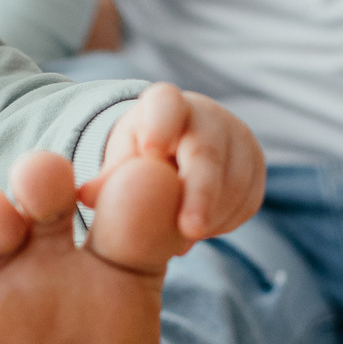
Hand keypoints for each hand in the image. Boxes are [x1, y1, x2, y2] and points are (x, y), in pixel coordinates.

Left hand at [87, 82, 264, 243]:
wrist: (178, 149)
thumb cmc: (141, 154)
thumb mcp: (122, 159)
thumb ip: (109, 178)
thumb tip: (87, 196)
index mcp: (165, 105)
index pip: (166, 105)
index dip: (161, 126)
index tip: (152, 153)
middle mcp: (207, 115)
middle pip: (207, 151)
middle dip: (199, 191)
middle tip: (189, 229)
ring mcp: (237, 138)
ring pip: (233, 181)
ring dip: (211, 215)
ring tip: (182, 238)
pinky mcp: (255, 166)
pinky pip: (247, 200)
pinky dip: (225, 221)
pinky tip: (201, 229)